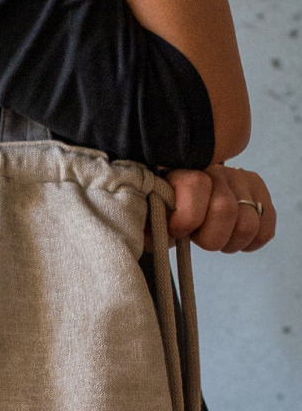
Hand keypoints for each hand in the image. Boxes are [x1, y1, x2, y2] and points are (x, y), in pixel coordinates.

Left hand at [143, 163, 276, 253]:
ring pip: (248, 223)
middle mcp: (214, 168)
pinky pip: (265, 225)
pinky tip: (234, 239)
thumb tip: (156, 235)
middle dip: (210, 237)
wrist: (175, 201)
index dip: (187, 218)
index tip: (177, 231)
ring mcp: (238, 177)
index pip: (196, 185)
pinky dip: (251, 242)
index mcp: (181, 170)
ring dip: (230, 242)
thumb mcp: (144, 217)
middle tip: (198, 238)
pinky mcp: (256, 189)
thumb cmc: (158, 213)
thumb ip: (145, 224)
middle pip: (226, 210)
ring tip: (215, 238)